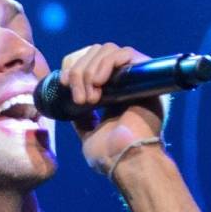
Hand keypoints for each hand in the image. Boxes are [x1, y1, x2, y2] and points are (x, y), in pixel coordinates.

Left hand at [57, 43, 164, 177]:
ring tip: (89, 98)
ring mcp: (136, 77)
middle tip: (78, 97)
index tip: (63, 83)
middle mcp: (125, 82)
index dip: (74, 66)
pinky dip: (107, 62)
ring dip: (89, 71)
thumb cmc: (110, 155)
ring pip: (108, 50)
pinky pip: (125, 53)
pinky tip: (99, 82)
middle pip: (96, 53)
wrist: (127, 160)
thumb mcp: (89, 134)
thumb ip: (83, 119)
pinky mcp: (146, 75)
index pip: (91, 62)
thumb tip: (70, 107)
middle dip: (79, 70)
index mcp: (113, 94)